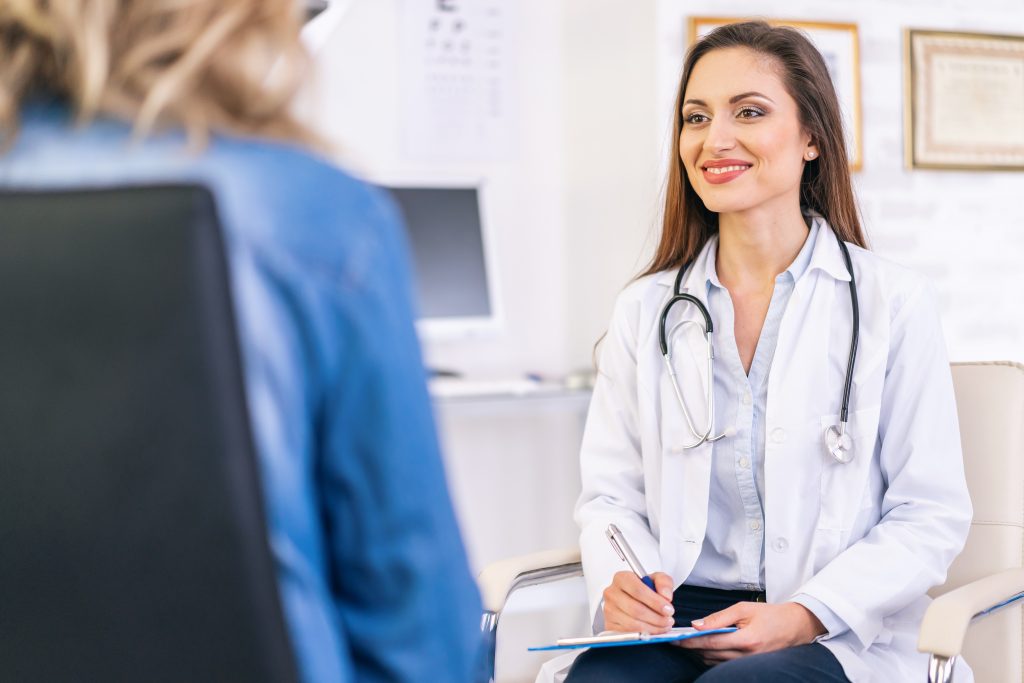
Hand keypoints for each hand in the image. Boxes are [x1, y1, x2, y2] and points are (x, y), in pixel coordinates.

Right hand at [602, 571, 675, 633]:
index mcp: (621, 578)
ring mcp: (609, 610)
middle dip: (656, 618)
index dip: (655, 602)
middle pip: (636, 609)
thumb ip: (664, 583)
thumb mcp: (656, 579)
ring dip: (653, 628)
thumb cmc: (643, 588)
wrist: (633, 598)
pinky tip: (654, 630)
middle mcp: (612, 593)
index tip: (668, 609)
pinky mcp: (609, 625)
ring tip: (664, 625)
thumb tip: (666, 596)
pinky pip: (629, 634)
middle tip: (668, 619)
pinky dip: (644, 635)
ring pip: (633, 624)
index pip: (637, 590)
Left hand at [674, 601, 825, 664]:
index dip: (691, 642)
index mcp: (746, 640)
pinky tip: (705, 648)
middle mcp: (747, 656)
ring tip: (688, 642)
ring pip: (716, 662)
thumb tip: (697, 624)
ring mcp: (749, 664)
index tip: (675, 640)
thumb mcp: (743, 609)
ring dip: (701, 653)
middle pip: (710, 655)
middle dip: (692, 648)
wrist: (795, 626)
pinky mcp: (749, 666)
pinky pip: (725, 664)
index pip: (711, 643)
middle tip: (676, 640)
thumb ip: (719, 618)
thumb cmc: (770, 614)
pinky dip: (713, 657)